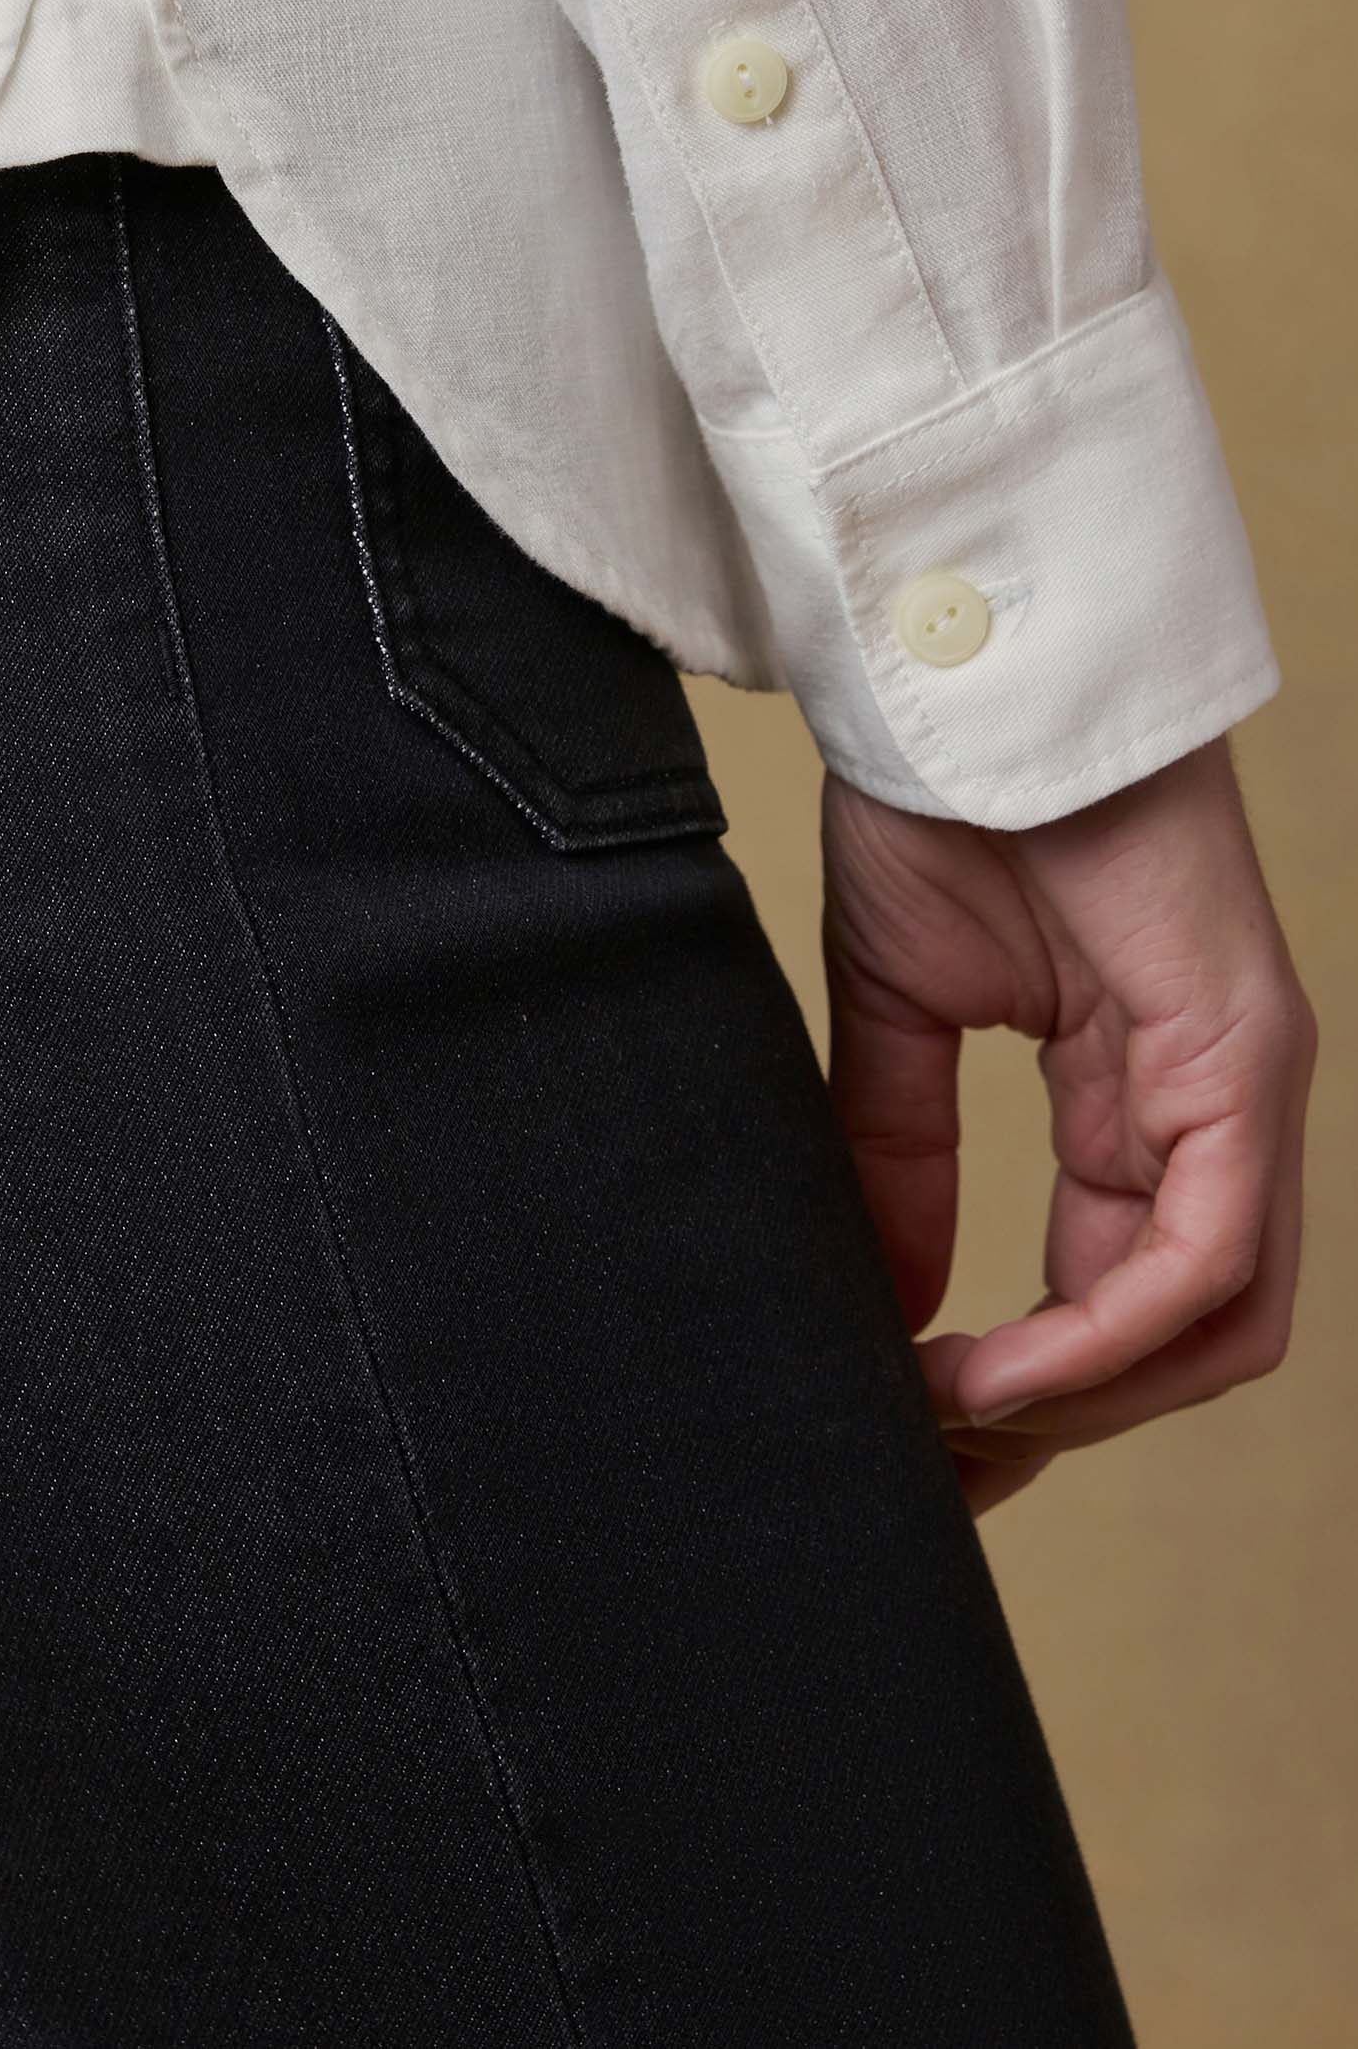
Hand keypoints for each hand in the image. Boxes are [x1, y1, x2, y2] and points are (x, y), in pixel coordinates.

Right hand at [821, 738, 1314, 1516]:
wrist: (965, 678)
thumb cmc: (945, 804)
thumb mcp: (897, 1010)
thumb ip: (900, 1154)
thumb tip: (886, 1297)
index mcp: (1146, 1098)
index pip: (1124, 1295)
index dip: (1034, 1387)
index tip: (923, 1433)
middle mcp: (1220, 1110)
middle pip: (1190, 1339)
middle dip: (1063, 1419)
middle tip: (936, 1457)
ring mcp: (1249, 1090)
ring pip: (1220, 1327)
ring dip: (1086, 1399)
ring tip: (955, 1414)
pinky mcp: (1245, 1064)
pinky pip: (1203, 1256)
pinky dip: (1104, 1337)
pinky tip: (996, 1364)